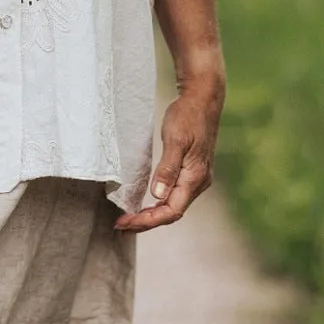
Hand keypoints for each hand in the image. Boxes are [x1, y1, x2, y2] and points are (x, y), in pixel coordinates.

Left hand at [114, 75, 223, 232]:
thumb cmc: (188, 116)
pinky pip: (175, 195)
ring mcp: (197, 177)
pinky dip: (158, 203)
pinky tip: (146, 203)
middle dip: (146, 221)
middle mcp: (199, 182)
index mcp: (195, 177)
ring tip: (129, 218)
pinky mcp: (192, 171)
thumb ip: (167, 168)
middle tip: (120, 224)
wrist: (203, 98)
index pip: (171, 211)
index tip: (125, 222)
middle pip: (172, 212)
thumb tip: (157, 196)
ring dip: (152, 214)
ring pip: (174, 205)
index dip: (148, 220)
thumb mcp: (175, 139)